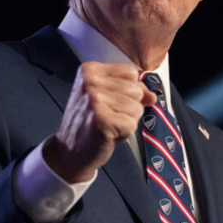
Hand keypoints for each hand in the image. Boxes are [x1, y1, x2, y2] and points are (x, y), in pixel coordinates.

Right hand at [42, 62, 155, 182]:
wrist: (69, 151)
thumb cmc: (88, 123)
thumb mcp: (105, 98)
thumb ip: (130, 91)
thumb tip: (152, 96)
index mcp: (89, 70)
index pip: (130, 73)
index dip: (128, 91)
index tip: (111, 102)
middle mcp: (90, 81)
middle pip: (136, 89)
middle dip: (128, 108)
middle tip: (108, 116)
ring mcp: (95, 99)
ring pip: (136, 108)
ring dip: (126, 122)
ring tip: (107, 125)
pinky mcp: (102, 119)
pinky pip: (132, 124)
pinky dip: (124, 134)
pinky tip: (107, 135)